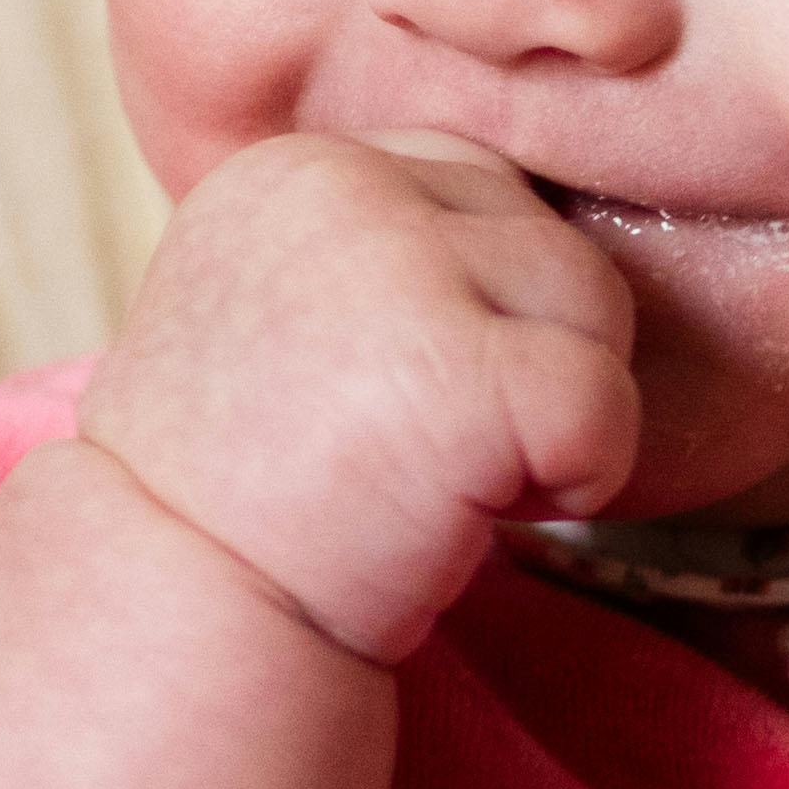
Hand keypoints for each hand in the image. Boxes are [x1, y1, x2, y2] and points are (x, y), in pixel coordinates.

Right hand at [70, 128, 642, 664]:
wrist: (181, 621)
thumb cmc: (250, 493)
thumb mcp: (279, 314)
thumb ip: (382, 251)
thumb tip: (532, 232)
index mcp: (295, 168)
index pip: (481, 188)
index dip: (480, 308)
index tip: (387, 397)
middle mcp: (340, 185)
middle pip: (553, 242)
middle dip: (527, 358)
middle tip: (416, 447)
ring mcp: (399, 267)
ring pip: (595, 308)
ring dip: (551, 416)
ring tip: (437, 475)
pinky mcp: (460, 368)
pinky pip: (607, 402)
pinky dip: (581, 479)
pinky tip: (473, 512)